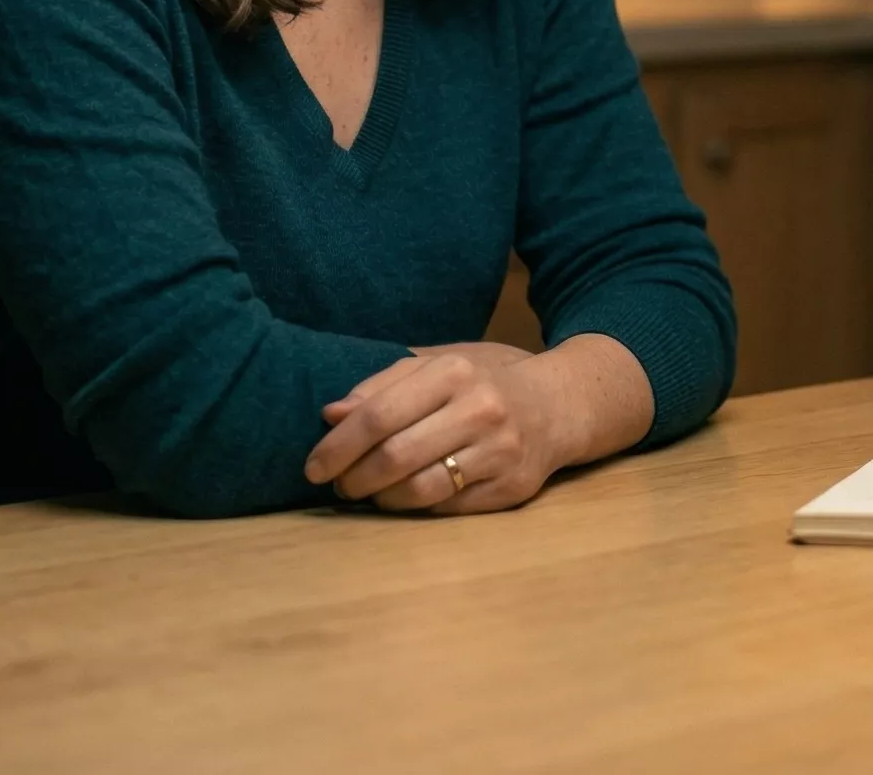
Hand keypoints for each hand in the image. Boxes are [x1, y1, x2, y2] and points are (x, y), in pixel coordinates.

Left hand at [303, 342, 565, 512]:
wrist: (559, 404)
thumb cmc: (484, 381)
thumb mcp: (438, 364)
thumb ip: (383, 385)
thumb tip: (330, 414)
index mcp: (453, 372)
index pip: (378, 415)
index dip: (337, 446)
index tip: (313, 466)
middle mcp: (480, 408)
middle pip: (395, 456)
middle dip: (354, 478)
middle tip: (339, 484)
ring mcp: (500, 450)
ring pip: (420, 490)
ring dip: (382, 498)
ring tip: (370, 492)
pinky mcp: (511, 487)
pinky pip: (448, 508)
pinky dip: (415, 508)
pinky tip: (405, 498)